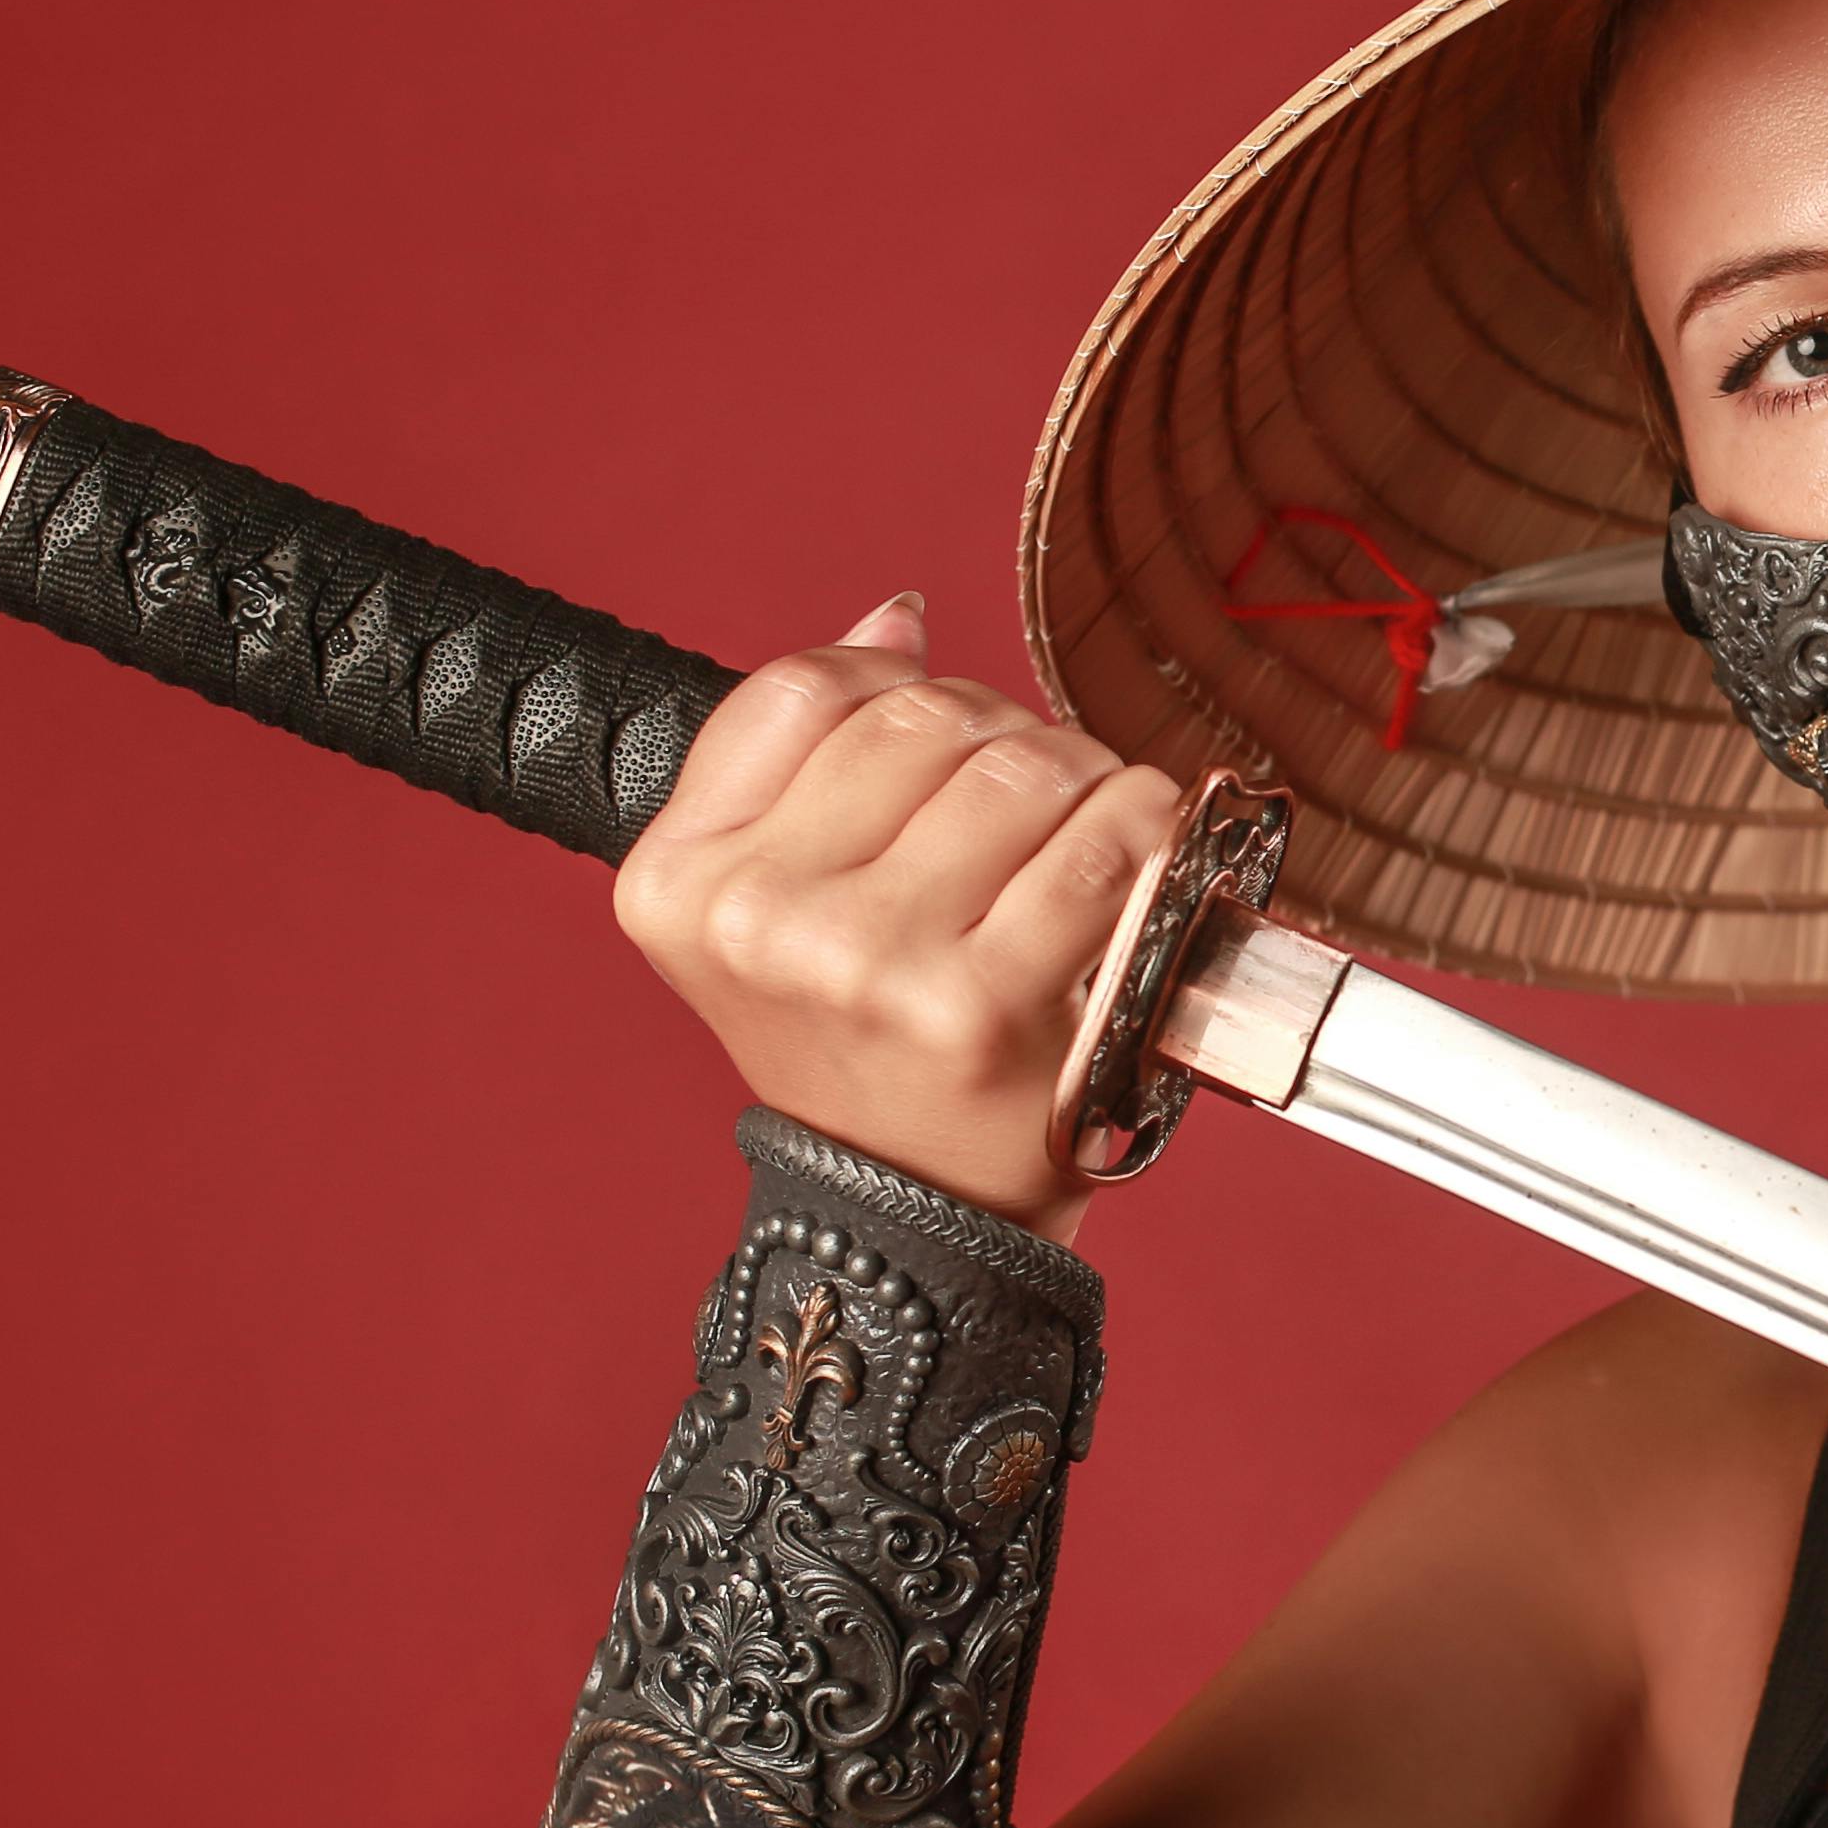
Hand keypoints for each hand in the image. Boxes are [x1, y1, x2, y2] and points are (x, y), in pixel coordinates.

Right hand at [612, 595, 1178, 1233]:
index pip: (808, 686)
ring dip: (1085, 773)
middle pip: (927, 715)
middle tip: (1033, 796)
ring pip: (1024, 763)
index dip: (899, 684)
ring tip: (1082, 830)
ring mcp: (872, 964)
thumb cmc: (862, 1041)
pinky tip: (1137, 861)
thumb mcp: (773, 902)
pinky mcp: (987, 1005)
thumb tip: (897, 616)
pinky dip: (1146, 832)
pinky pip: (1104, 844)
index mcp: (682, 882)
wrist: (917, 1210)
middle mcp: (761, 922)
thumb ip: (808, 750)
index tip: (942, 735)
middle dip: (1007, 731)